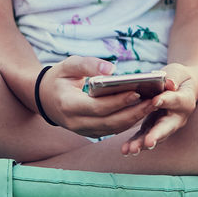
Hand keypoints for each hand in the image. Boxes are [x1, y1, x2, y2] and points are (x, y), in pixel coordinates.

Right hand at [37, 57, 160, 138]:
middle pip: (109, 122)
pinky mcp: (89, 133)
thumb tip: (112, 69)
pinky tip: (141, 111)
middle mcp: (75, 122)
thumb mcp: (68, 64)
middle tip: (153, 101)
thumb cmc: (59, 77)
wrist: (44, 97)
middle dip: (133, 113)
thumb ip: (88, 64)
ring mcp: (82, 130)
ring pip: (112, 129)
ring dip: (133, 119)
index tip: (137, 92)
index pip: (97, 107)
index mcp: (68, 104)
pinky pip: (111, 130)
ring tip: (152, 105)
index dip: (118, 102)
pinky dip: (127, 122)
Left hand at [121, 62, 195, 155]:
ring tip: (131, 150)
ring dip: (142, 144)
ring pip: (154, 136)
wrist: (181, 87)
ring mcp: (166, 126)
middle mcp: (178, 118)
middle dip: (156, 135)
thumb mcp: (177, 73)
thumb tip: (170, 83)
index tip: (155, 101)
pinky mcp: (153, 128)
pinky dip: (135, 143)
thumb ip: (174, 78)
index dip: (166, 100)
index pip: (175, 100)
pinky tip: (125, 150)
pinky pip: (144, 137)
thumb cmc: (178, 78)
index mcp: (185, 100)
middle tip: (148, 143)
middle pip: (166, 127)